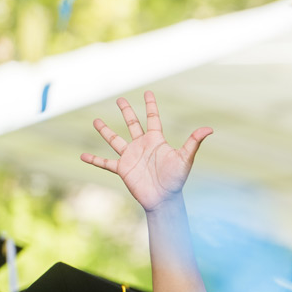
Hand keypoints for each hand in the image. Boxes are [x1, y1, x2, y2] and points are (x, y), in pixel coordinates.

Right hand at [81, 91, 211, 211]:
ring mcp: (131, 157)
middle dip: (126, 111)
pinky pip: (105, 163)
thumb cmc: (176, 179)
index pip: (152, 119)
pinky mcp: (123, 169)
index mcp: (156, 141)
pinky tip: (82, 156)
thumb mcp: (185, 158)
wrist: (164, 199)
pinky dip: (94, 160)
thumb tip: (209, 129)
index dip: (150, 106)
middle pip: (132, 124)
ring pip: (115, 140)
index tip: (148, 92)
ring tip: (95, 121)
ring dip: (105, 131)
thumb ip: (193, 142)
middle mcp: (142, 146)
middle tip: (120, 99)